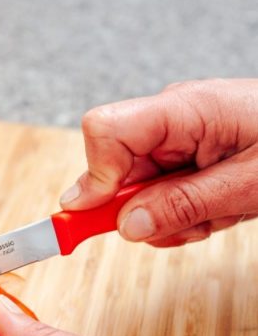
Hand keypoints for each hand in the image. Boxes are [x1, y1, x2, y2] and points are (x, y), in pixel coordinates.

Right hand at [60, 79, 257, 246]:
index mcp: (183, 110)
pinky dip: (176, 214)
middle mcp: (169, 119)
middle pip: (113, 166)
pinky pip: (154, 193)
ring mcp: (173, 138)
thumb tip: (126, 224)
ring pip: (133, 188)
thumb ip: (183, 203)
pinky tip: (210, 210)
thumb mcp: (250, 184)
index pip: (104, 130)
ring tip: (211, 214)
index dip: (93, 176)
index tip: (97, 215)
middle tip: (177, 225)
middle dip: (138, 207)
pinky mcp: (181, 155)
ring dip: (164, 216)